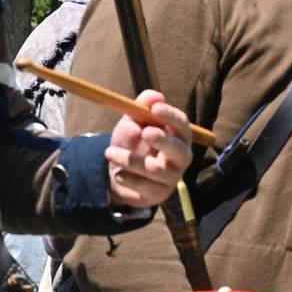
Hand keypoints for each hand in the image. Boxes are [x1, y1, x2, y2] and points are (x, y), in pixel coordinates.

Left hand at [106, 89, 193, 206]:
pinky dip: (127, 178)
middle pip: (179, 150)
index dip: (171, 117)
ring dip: (130, 160)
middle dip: (163, 140)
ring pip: (156, 170)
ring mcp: (172, 178)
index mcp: (178, 136)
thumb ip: (142, 107)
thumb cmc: (132, 143)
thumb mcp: (133, 122)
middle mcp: (181, 157)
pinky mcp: (160, 194)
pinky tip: (118, 174)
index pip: (182, 125)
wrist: (120, 173)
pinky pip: (144, 187)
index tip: (155, 108)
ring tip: (109, 153)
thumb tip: (155, 96)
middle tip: (145, 132)